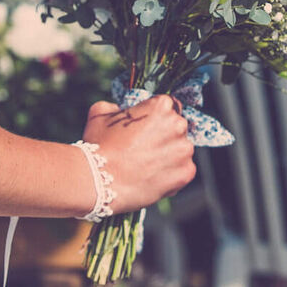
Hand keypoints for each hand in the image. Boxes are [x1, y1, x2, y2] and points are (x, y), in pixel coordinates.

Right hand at [80, 96, 195, 213]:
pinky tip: (153, 177)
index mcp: (162, 105)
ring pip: (180, 149)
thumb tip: (117, 109)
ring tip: (147, 165)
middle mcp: (178, 124)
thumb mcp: (99, 115)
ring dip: (169, 155)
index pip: (167, 107)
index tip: (146, 128)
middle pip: (176, 127)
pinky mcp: (186, 172)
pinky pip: (183, 170)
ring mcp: (184, 149)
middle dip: (164, 136)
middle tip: (144, 148)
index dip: (155, 118)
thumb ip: (113, 107)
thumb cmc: (99, 146)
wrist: (100, 181)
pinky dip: (172, 174)